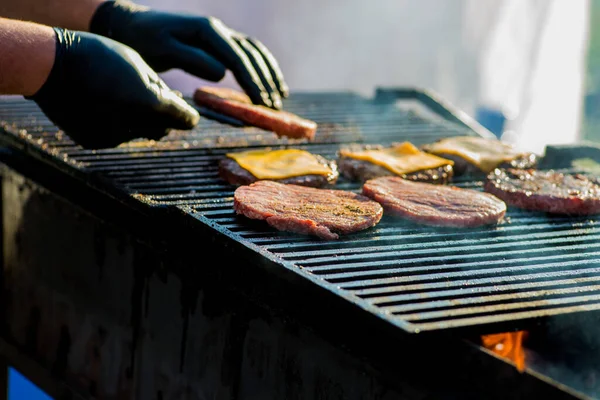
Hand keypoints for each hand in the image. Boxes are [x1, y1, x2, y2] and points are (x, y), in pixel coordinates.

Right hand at [28, 27, 199, 148]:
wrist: (50, 66)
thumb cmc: (98, 56)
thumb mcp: (137, 64)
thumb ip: (159, 88)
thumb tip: (174, 104)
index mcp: (150, 103)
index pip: (182, 119)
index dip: (188, 117)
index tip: (191, 118)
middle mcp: (134, 125)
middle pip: (162, 129)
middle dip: (164, 119)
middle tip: (158, 105)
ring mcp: (113, 137)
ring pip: (138, 134)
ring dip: (139, 122)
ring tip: (122, 98)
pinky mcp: (94, 142)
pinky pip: (115, 137)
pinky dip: (116, 125)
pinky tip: (103, 106)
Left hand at [90, 0, 287, 109]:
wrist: (129, 23)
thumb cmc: (142, 40)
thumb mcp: (162, 49)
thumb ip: (191, 59)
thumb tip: (222, 72)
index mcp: (207, 31)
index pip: (238, 58)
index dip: (253, 82)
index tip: (263, 104)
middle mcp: (217, 29)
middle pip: (251, 54)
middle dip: (265, 81)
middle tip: (275, 107)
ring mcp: (219, 33)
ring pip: (253, 51)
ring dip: (269, 72)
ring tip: (280, 95)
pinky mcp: (216, 40)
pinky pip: (246, 51)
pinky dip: (260, 65)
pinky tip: (267, 80)